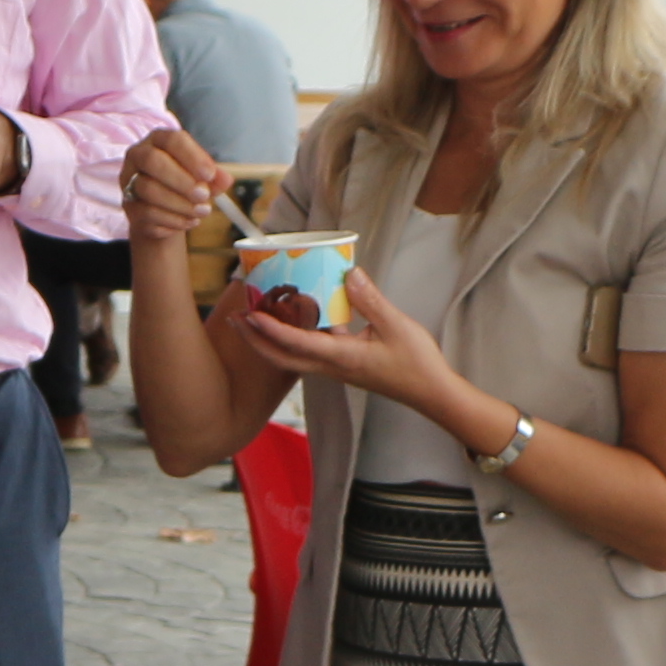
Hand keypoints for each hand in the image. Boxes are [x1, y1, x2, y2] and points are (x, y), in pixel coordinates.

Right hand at [118, 129, 228, 248]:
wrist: (163, 214)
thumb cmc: (184, 187)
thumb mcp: (203, 178)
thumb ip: (215, 177)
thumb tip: (225, 180)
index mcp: (159, 140)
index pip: (173, 140)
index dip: (193, 157)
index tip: (210, 175)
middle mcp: (138, 156)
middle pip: (152, 161)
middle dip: (182, 180)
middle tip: (204, 195)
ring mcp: (129, 181)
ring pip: (148, 189)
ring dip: (180, 204)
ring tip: (201, 212)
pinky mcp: (128, 206)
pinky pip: (147, 213)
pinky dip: (173, 220)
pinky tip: (189, 222)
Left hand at [224, 262, 470, 420]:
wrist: (430, 392)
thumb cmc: (416, 363)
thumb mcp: (396, 325)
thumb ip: (371, 299)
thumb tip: (349, 273)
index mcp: (341, 357)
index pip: (297, 344)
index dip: (271, 329)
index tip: (250, 314)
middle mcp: (331, 367)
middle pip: (281, 358)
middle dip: (255, 340)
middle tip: (235, 318)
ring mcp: (336, 369)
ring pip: (292, 358)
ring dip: (269, 341)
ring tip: (253, 319)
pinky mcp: (343, 367)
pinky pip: (309, 355)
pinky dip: (293, 340)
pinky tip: (293, 322)